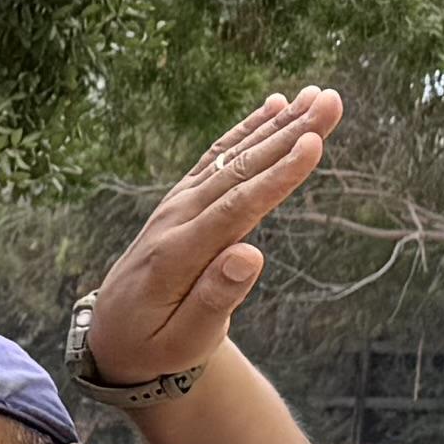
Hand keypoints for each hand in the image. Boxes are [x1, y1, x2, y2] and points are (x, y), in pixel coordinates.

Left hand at [81, 86, 341, 384]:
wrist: (111, 337)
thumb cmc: (154, 347)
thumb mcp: (183, 341)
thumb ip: (215, 300)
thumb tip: (251, 255)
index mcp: (177, 256)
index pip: (235, 209)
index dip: (276, 176)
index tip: (314, 144)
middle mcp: (175, 221)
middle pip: (238, 171)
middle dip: (288, 134)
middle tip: (332, 101)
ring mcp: (176, 207)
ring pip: (230, 158)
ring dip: (275, 125)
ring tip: (317, 95)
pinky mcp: (182, 202)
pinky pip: (217, 160)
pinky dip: (246, 131)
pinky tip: (276, 106)